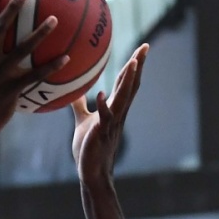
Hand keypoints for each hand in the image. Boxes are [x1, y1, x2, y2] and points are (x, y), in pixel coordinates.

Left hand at [71, 44, 147, 189]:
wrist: (92, 172)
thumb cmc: (89, 147)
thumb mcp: (83, 121)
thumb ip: (80, 105)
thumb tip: (73, 90)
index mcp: (114, 108)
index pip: (126, 82)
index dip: (134, 65)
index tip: (142, 48)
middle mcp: (117, 113)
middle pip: (130, 85)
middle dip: (138, 66)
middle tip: (145, 47)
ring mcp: (111, 123)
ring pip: (123, 99)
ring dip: (128, 81)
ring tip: (133, 63)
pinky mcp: (101, 133)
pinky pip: (103, 118)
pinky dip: (103, 106)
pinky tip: (101, 94)